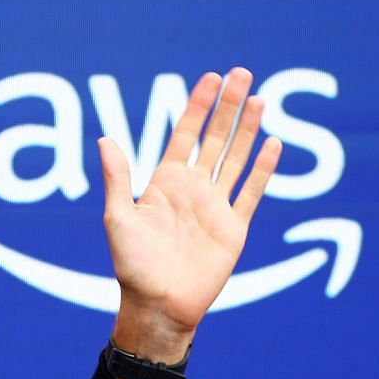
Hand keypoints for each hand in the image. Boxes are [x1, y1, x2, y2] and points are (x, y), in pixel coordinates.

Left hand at [98, 68, 282, 358]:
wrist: (159, 305)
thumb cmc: (132, 266)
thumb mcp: (119, 218)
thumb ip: (118, 179)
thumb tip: (104, 138)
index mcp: (164, 184)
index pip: (185, 135)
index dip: (198, 107)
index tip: (211, 78)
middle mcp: (192, 190)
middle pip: (215, 139)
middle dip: (229, 107)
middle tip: (244, 73)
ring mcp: (215, 207)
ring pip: (236, 158)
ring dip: (249, 130)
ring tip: (262, 99)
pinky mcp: (234, 227)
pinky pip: (251, 192)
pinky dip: (262, 169)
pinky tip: (273, 144)